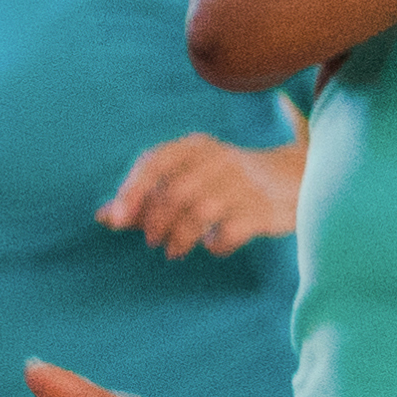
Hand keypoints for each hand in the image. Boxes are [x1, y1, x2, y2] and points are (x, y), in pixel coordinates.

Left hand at [98, 132, 290, 259]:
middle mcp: (218, 159)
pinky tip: (213, 245)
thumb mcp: (187, 180)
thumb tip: (101, 217)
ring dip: (178, 238)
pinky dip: (215, 245)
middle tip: (152, 240)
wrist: (294, 178)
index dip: (130, 191)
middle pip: (173, 193)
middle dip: (155, 222)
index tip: (117, 219)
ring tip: (174, 250)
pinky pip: (229, 231)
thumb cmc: (225, 183)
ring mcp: (243, 182)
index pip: (153, 162)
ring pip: (198, 213)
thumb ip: (145, 199)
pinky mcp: (263, 208)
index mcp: (194, 147)